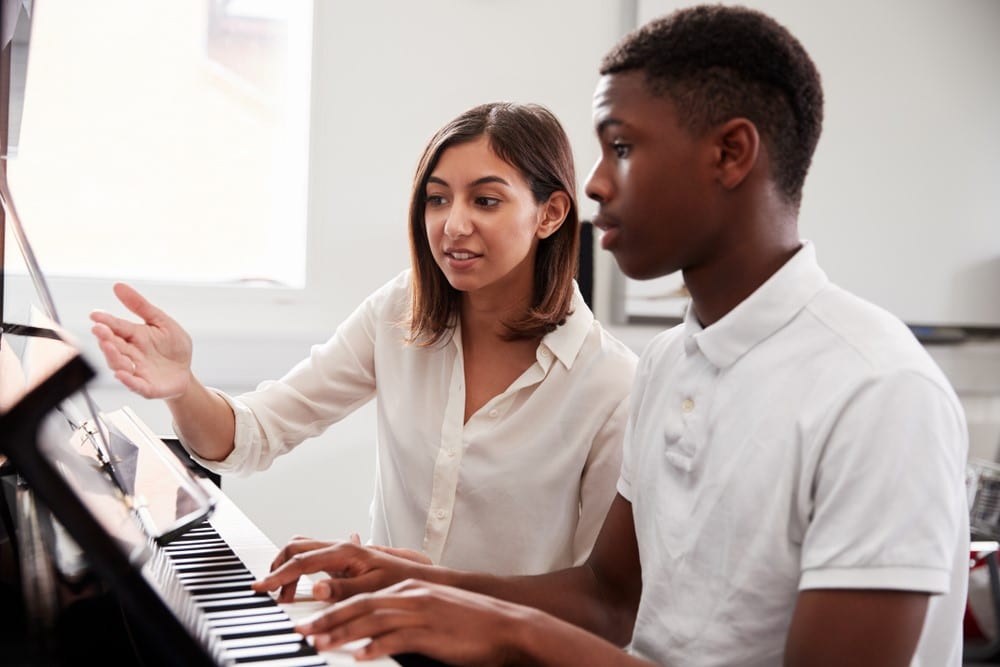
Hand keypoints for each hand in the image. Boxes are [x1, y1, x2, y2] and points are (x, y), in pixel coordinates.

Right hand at [89, 282, 193, 398]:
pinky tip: (122, 374)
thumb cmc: (173, 347)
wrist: (185, 372)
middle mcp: (131, 353)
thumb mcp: (161, 321)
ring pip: (119, 364)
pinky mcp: (145, 386)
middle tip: (99, 330)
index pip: (117, 327)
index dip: (106, 321)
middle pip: (114, 345)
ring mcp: (136, 370)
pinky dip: (127, 380)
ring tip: (109, 346)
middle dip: (105, 338)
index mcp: (134, 336)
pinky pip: (134, 384)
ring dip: (113, 356)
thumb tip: (119, 286)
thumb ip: (140, 305)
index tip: (95, 315)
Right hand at [251, 536, 431, 603]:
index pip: (302, 562)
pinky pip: (310, 556)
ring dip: (287, 567)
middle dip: (278, 567)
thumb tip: (316, 589)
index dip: (278, 576)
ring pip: (301, 548)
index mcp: (345, 552)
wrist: (417, 575)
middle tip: (271, 591)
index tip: (260, 588)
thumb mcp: (372, 589)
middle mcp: (339, 546)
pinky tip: (298, 586)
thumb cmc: (399, 581)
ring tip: (285, 594)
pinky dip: (297, 568)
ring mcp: (338, 551)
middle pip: (296, 547)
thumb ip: (342, 590)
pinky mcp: (340, 559)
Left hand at [295, 579, 530, 665]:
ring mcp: (422, 612)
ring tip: (320, 644)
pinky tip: (359, 656)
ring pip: (373, 620)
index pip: (363, 597)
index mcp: (410, 589)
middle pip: (361, 606)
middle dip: (329, 619)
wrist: (506, 625)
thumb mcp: (433, 609)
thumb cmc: (469, 623)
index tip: (310, 621)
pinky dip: (376, 647)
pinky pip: (397, 640)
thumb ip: (405, 612)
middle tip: (304, 631)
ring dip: (343, 633)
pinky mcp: (432, 632)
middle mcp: (412, 596)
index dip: (334, 609)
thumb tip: (378, 626)